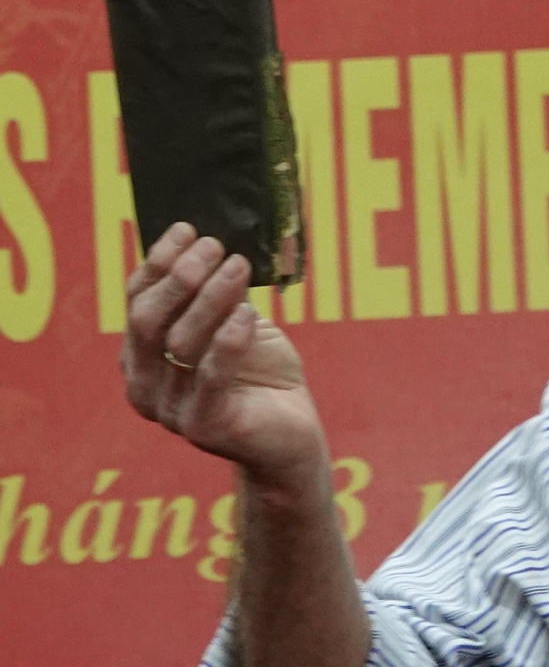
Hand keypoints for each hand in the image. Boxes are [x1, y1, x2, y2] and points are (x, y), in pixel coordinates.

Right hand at [122, 224, 326, 486]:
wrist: (292, 437)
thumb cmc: (262, 376)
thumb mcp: (238, 325)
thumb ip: (218, 296)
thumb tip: (212, 244)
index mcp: (142, 357)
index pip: (137, 301)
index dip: (158, 262)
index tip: (187, 229)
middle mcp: (145, 384)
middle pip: (148, 319)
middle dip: (180, 276)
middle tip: (214, 245)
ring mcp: (170, 410)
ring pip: (179, 342)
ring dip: (210, 297)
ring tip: (238, 266)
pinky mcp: (204, 427)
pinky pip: (211, 376)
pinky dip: (228, 341)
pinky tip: (247, 314)